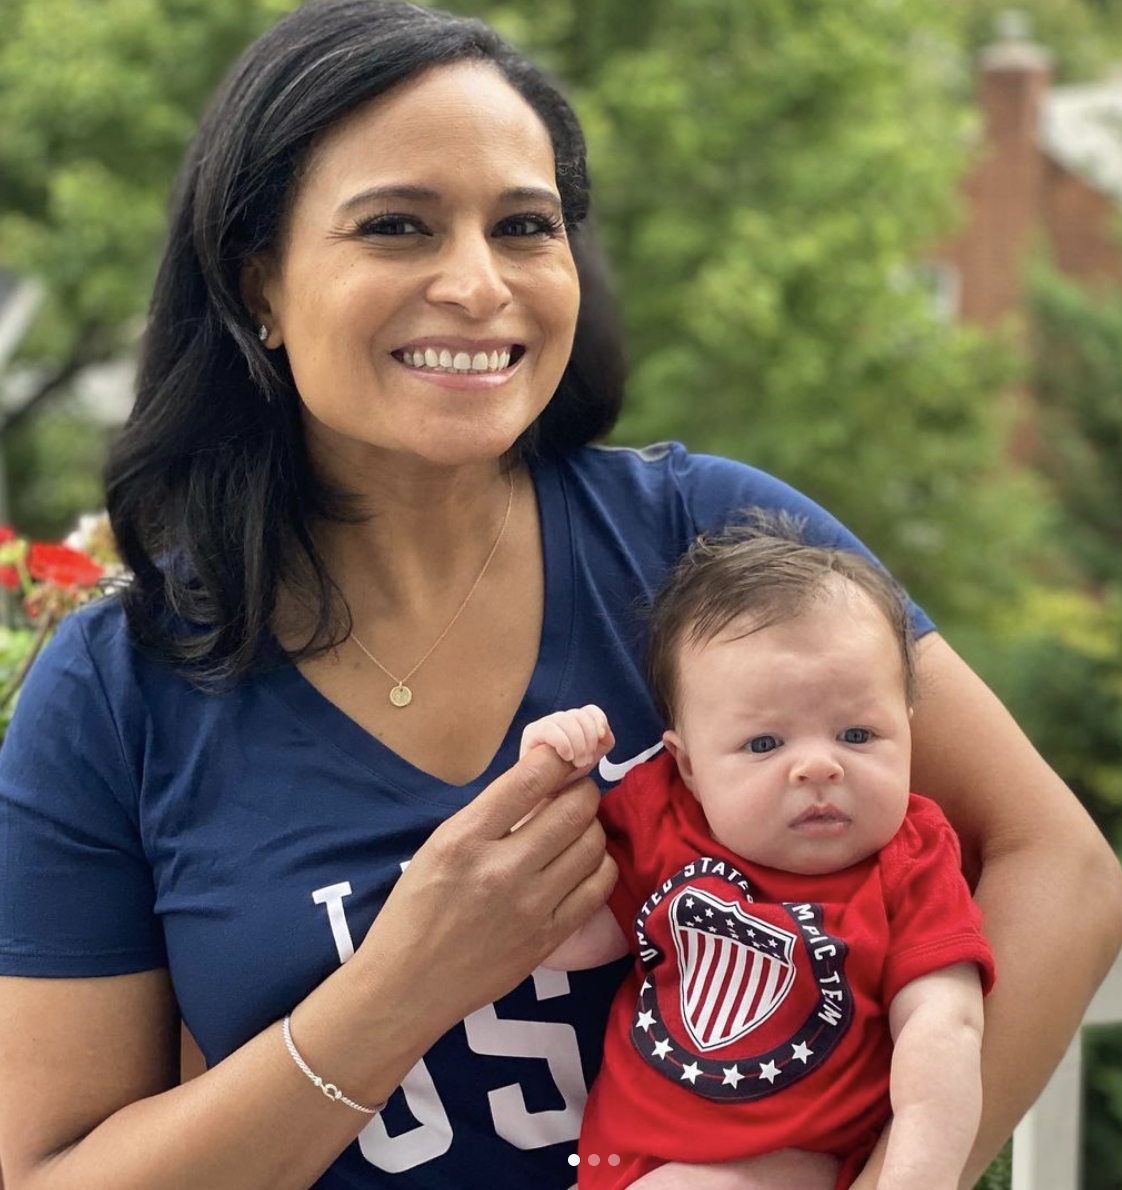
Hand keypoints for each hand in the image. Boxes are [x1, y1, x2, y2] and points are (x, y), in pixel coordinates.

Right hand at [354, 743, 616, 1031]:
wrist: (407, 987)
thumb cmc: (416, 909)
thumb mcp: (439, 846)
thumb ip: (489, 814)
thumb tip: (542, 779)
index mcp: (465, 839)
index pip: (531, 779)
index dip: (559, 757)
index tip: (565, 752)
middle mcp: (502, 869)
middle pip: (574, 808)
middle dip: (581, 789)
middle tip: (573, 791)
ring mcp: (531, 907)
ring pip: (592, 843)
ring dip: (590, 826)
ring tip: (575, 828)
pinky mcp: (549, 938)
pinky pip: (598, 886)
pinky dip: (598, 864)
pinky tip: (582, 863)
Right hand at [520, 704, 612, 773]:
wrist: (548, 791)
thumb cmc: (568, 773)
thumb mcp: (591, 757)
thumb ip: (603, 742)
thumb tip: (604, 732)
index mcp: (575, 722)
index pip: (590, 710)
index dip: (599, 719)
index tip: (601, 736)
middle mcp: (560, 719)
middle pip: (580, 716)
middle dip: (589, 739)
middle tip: (586, 761)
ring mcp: (544, 723)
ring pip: (567, 720)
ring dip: (577, 744)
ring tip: (576, 762)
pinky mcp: (532, 732)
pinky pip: (550, 728)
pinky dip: (563, 742)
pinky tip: (566, 756)